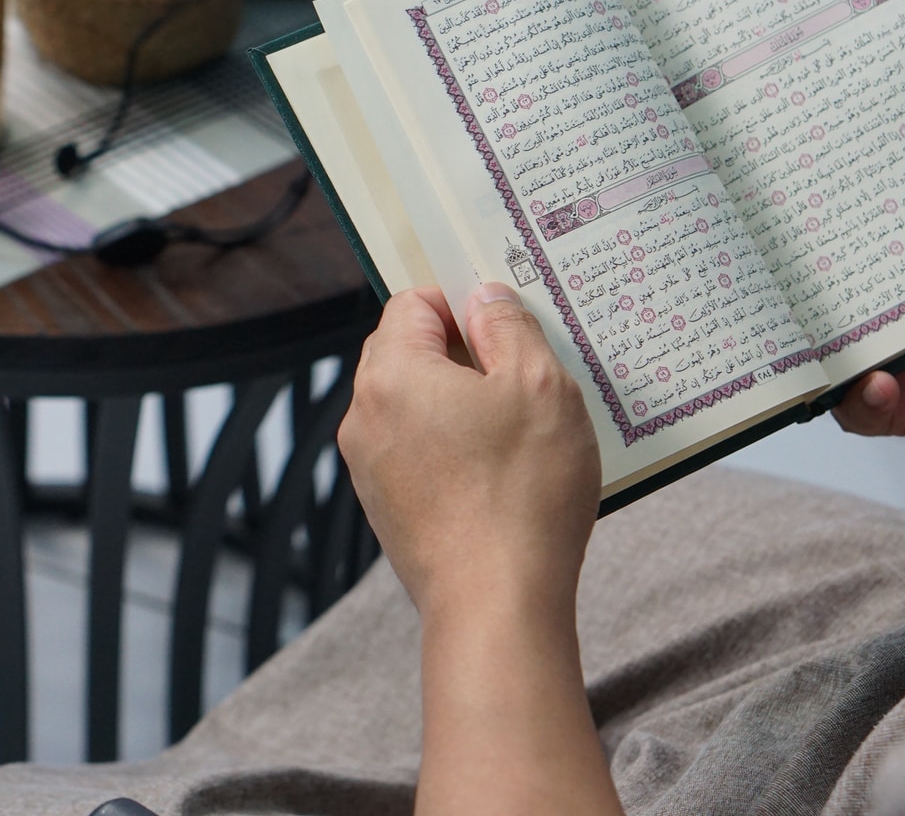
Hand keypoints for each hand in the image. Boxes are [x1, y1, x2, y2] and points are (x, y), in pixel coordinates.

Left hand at [338, 283, 601, 617]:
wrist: (496, 606)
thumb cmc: (522, 496)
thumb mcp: (539, 386)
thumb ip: (508, 325)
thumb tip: (485, 296)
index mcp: (391, 374)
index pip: (413, 302)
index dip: (463, 302)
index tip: (508, 325)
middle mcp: (365, 416)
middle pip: (409, 352)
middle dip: (465, 353)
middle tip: (524, 375)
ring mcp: (370, 466)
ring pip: (416, 405)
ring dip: (464, 403)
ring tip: (521, 429)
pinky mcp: (388, 507)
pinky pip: (419, 452)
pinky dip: (455, 448)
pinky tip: (503, 472)